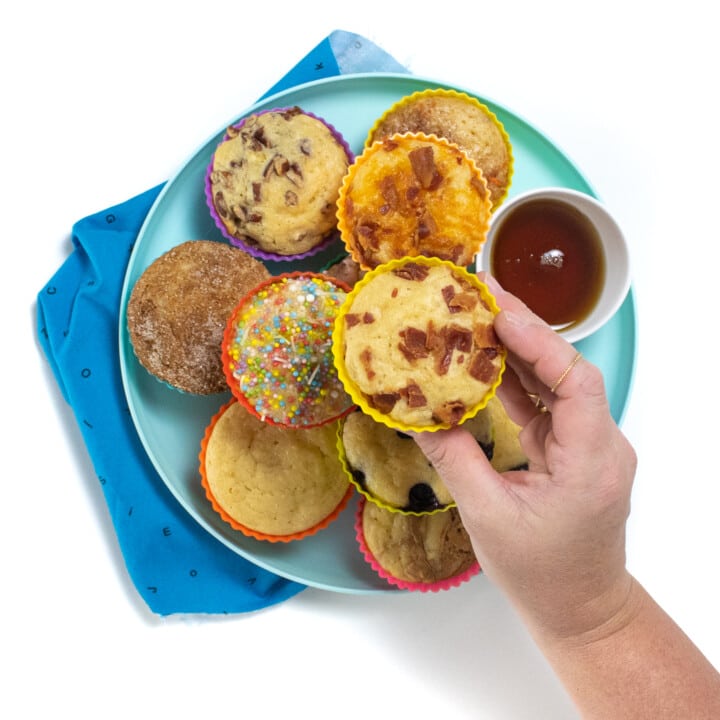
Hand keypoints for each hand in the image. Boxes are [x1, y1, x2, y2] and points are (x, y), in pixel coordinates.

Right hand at [414, 273, 637, 641]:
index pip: (575, 382)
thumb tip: (415, 415)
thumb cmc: (541, 574)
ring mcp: (589, 446)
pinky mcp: (573, 452)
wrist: (580, 609)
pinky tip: (486, 364)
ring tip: (479, 318)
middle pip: (565, 372)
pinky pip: (546, 406)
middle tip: (481, 294)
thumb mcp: (487, 516)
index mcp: (590, 462)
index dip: (539, 343)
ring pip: (555, 384)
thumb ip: (453, 458)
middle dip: (524, 330)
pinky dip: (516, 383)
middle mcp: (600, 445)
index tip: (499, 313)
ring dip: (518, 351)